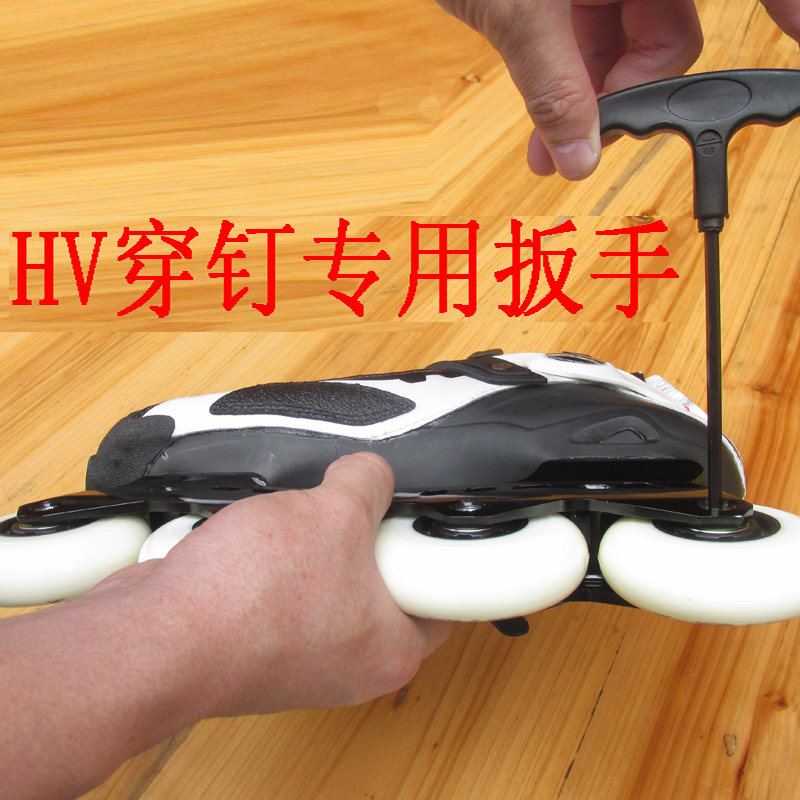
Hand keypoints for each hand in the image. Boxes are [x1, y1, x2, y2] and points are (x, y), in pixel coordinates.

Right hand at [128, 452, 450, 715]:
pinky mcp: (257, 645)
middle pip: (379, 582)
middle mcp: (350, 665)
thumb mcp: (334, 512)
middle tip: (350, 503)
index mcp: (393, 650)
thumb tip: (370, 472)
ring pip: (325, 582)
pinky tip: (257, 539)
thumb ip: (367, 483)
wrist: (158, 635)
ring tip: (295, 519)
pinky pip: (280, 589)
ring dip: (309, 543)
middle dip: (360, 535)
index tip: (410, 513)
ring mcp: (300, 659)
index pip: (440, 595)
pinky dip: (271, 560)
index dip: (426, 545)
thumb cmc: (253, 596)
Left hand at [437, 0, 799, 179]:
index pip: (718, 2)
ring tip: (548, 149)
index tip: (796, 40)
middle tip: (590, 146)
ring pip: (624, 41)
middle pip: (666, 37)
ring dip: (589, 97)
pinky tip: (544, 116)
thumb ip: (553, 86)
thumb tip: (579, 158)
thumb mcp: (519, 12)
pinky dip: (569, 72)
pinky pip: (592, 31)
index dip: (784, 11)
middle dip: (627, 98)